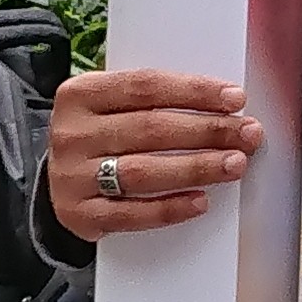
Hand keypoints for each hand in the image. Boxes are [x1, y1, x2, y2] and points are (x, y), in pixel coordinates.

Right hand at [51, 67, 261, 233]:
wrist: (55, 181)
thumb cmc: (97, 136)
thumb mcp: (109, 105)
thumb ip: (151, 100)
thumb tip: (220, 105)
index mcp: (80, 94)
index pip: (145, 86)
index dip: (194, 91)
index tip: (234, 98)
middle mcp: (72, 133)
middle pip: (150, 128)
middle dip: (207, 131)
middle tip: (247, 134)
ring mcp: (72, 176)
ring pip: (143, 171)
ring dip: (196, 167)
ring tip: (234, 164)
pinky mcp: (79, 214)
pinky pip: (131, 214)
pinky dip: (170, 208)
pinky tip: (200, 201)